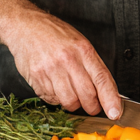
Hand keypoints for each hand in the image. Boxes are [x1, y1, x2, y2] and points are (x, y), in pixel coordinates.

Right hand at [4, 12, 121, 119]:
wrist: (25, 26)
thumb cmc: (55, 35)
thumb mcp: (80, 43)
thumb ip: (93, 66)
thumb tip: (107, 91)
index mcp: (83, 50)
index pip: (102, 79)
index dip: (110, 99)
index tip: (114, 113)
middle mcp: (67, 60)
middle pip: (86, 95)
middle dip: (92, 106)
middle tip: (92, 106)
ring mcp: (50, 69)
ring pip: (69, 101)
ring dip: (73, 104)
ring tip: (71, 93)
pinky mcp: (36, 77)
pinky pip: (51, 99)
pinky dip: (56, 98)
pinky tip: (55, 86)